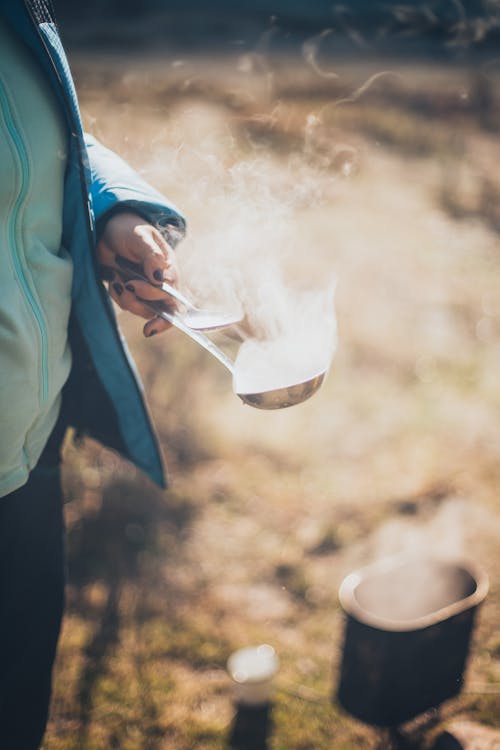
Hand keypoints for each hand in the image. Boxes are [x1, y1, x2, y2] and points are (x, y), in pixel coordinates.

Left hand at [96, 210, 178, 336]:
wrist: (108, 232)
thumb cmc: (129, 230)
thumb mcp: (140, 237)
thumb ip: (150, 256)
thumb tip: (159, 278)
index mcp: (170, 270)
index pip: (174, 296)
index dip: (165, 310)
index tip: (149, 319)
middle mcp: (162, 285)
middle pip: (165, 311)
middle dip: (150, 314)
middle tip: (138, 310)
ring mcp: (147, 292)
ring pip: (143, 310)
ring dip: (127, 300)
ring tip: (116, 278)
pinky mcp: (133, 296)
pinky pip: (127, 304)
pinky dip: (117, 294)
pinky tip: (112, 276)